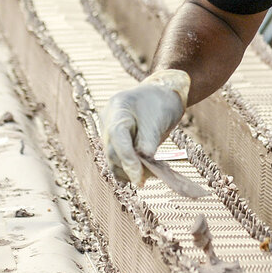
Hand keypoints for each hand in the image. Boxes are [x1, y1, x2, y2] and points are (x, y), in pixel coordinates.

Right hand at [99, 69, 189, 186]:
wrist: (162, 94)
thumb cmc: (162, 103)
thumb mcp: (160, 120)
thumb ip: (149, 142)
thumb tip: (141, 166)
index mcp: (118, 107)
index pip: (117, 136)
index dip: (127, 159)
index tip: (139, 178)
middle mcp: (108, 120)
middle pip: (113, 151)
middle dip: (131, 168)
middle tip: (153, 176)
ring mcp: (110, 132)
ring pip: (114, 160)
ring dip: (131, 172)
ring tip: (152, 174)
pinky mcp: (115, 142)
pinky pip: (118, 161)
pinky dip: (131, 169)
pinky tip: (147, 172)